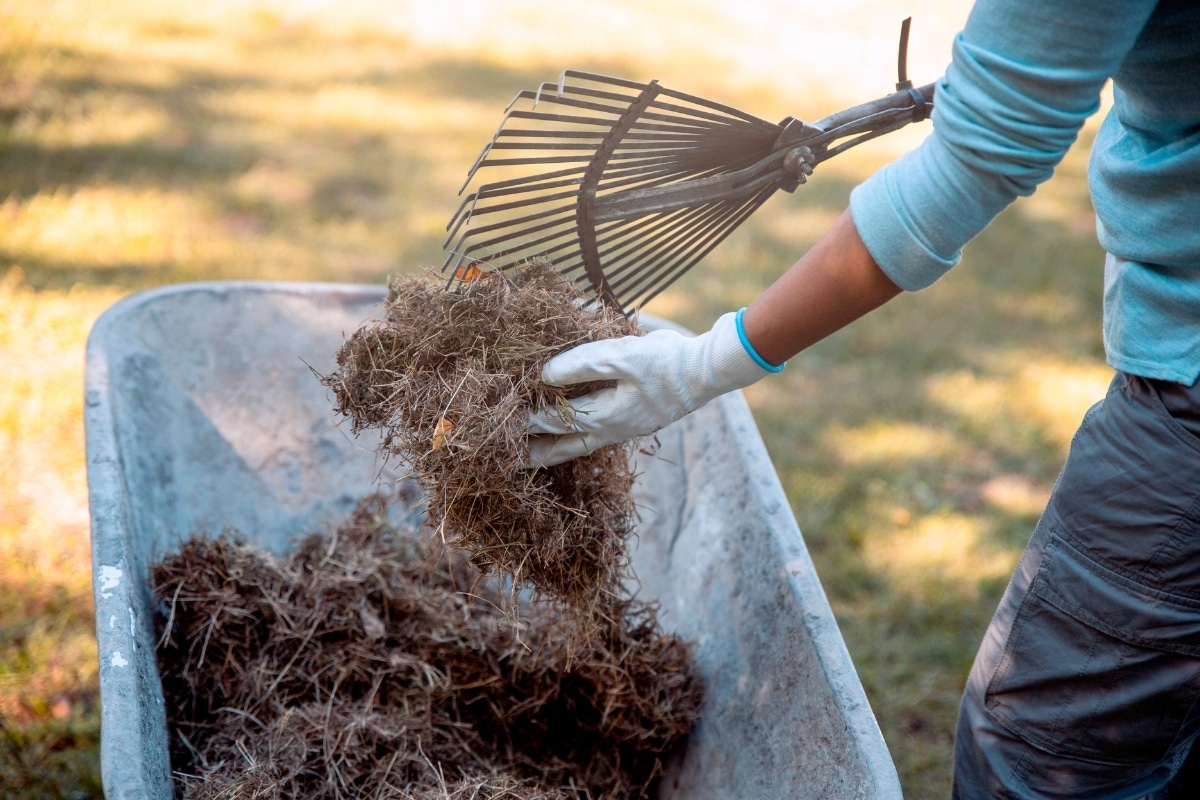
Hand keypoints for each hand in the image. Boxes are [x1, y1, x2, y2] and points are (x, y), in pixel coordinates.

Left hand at [528, 310, 779, 466]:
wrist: (708, 370)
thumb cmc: (665, 362)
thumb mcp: (619, 356)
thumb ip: (580, 365)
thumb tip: (544, 376)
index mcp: (606, 417)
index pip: (556, 421)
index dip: (529, 418)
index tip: (503, 418)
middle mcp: (613, 430)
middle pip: (565, 447)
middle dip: (536, 450)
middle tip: (507, 458)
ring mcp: (625, 428)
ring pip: (581, 445)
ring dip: (555, 450)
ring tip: (532, 456)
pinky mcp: (635, 420)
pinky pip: (596, 436)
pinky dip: (576, 437)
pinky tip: (571, 432)